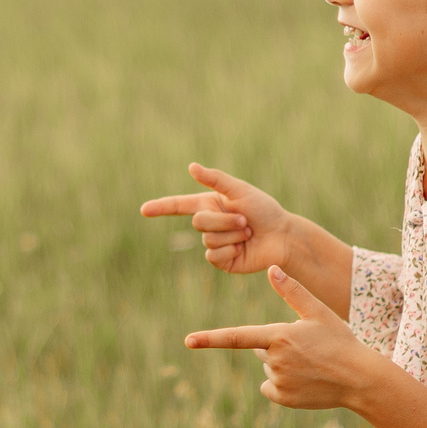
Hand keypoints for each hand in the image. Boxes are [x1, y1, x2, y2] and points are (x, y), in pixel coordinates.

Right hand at [141, 164, 296, 276]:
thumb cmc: (265, 210)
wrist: (283, 237)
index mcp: (210, 204)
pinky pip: (214, 256)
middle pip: (198, 222)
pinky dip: (230, 250)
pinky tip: (243, 248)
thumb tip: (191, 167)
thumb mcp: (241, 190)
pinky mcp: (222, 261)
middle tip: (246, 221)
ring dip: (231, 235)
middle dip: (223, 221)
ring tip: (249, 233)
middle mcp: (210, 224)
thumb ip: (216, 180)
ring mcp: (215, 243)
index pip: (179, 205)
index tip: (143, 210)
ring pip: (207, 240)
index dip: (161, 207)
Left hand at [185, 266, 381, 411]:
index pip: (236, 337)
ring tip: (310, 364)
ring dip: (282, 365)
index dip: (210, 339)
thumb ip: (292, 291)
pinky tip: (304, 380)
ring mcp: (278, 381)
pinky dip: (282, 384)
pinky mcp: (283, 398)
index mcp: (279, 336)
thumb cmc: (340, 341)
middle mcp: (275, 360)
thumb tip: (271, 268)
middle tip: (304, 348)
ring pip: (268, 368)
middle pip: (260, 350)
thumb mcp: (318, 312)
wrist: (360, 379)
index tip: (188, 341)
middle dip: (275, 346)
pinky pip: (271, 388)